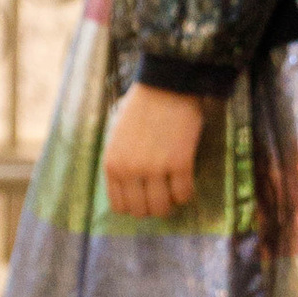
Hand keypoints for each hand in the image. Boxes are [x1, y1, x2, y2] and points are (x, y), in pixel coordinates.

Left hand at [101, 81, 209, 218]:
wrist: (165, 85)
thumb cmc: (140, 107)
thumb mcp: (115, 136)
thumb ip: (118, 161)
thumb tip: (127, 186)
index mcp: (112, 164)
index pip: (120, 206)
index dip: (134, 206)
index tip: (144, 197)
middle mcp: (130, 170)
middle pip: (141, 211)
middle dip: (152, 207)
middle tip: (162, 195)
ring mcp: (155, 168)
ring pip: (162, 208)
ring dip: (170, 203)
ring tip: (173, 190)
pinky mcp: (180, 163)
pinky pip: (183, 194)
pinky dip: (186, 193)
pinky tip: (185, 182)